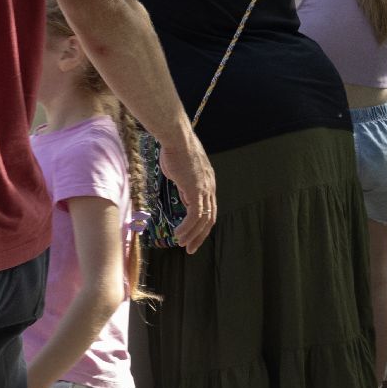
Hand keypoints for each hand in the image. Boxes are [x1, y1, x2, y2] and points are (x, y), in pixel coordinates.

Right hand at [158, 130, 215, 252]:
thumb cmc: (176, 151)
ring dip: (192, 234)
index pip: (210, 210)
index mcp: (208, 184)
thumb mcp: (183, 172)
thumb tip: (184, 194)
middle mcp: (210, 188)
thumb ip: (186, 185)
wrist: (177, 139)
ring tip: (182, 243)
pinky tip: (178, 234)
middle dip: (200, 236)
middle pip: (210, 218)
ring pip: (203, 219)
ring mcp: (204, 189)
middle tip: (190, 248)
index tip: (193, 237)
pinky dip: (187, 227)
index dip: (202, 226)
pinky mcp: (196, 190)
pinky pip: (194, 215)